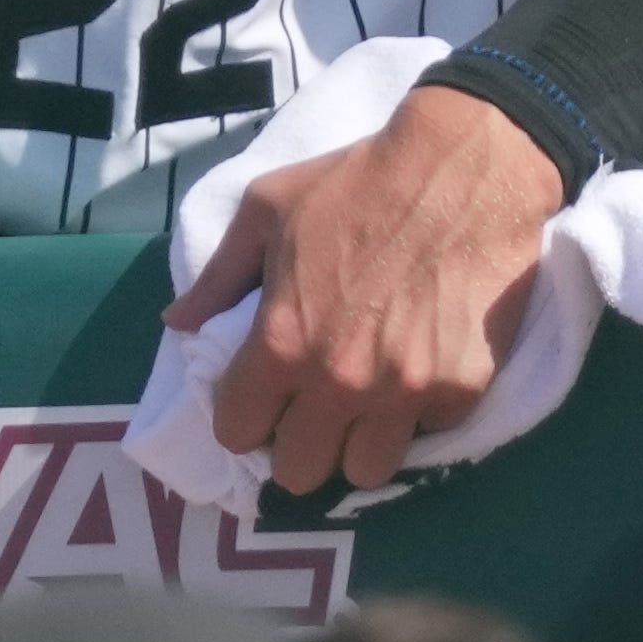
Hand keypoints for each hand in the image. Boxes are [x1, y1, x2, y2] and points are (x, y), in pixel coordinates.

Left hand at [161, 87, 562, 494]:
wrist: (464, 168)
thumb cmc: (355, 182)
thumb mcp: (265, 211)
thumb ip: (218, 277)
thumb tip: (177, 324)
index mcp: (282, 344)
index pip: (238, 431)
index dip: (243, 416)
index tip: (259, 397)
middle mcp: (339, 383)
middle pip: (300, 472)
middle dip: (296, 444)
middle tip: (310, 408)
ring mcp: (406, 394)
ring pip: (366, 473)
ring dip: (357, 443)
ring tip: (363, 402)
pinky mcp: (464, 391)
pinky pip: (429, 433)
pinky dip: (419, 412)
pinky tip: (417, 368)